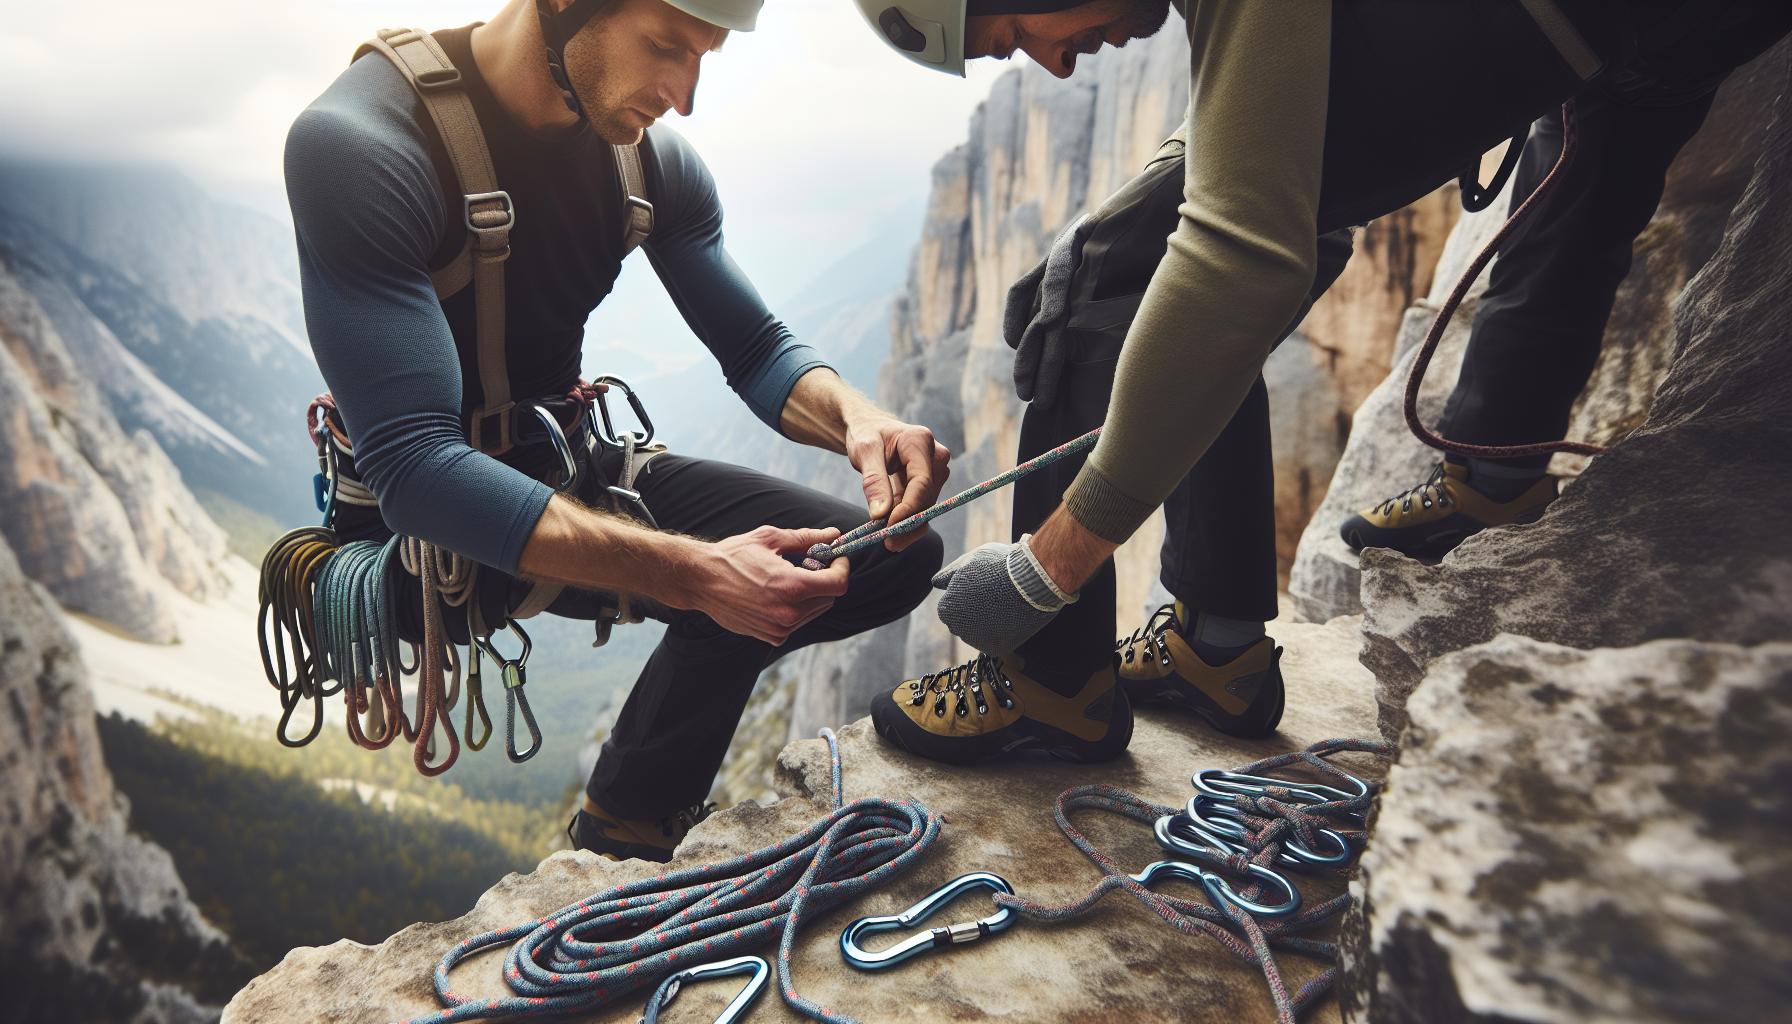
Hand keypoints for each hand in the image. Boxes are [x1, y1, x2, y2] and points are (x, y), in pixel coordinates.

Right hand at [693, 526, 849, 644]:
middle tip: (807, 563)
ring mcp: (780, 629)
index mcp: (791, 586)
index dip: (842, 568)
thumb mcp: (770, 538)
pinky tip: (774, 593)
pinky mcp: (771, 637)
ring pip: (815, 611)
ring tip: (787, 577)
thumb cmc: (733, 555)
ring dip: (810, 594)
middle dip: (825, 579)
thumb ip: (806, 538)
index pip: (838, 584)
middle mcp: (789, 613)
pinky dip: (796, 607)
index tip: (836, 558)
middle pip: (829, 598)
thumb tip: (833, 535)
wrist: (701, 581)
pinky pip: (798, 622)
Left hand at [844, 416, 950, 550]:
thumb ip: (873, 481)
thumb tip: (881, 514)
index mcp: (919, 441)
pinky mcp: (929, 483)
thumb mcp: (864, 451)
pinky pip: (920, 507)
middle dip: (907, 522)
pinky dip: (905, 521)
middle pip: (926, 498)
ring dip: (907, 526)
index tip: (890, 528)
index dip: (908, 508)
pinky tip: (890, 533)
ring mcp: (934, 470)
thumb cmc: (866, 434)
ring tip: (887, 541)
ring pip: (925, 507)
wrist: (869, 428)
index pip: (921, 482)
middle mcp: (935, 456)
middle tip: (887, 543)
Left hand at [932, 535, 1076, 655]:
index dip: (967, 594)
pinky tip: (1010, 616)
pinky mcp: (997, 650)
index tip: (983, 585)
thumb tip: (935, 584)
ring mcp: (977, 642)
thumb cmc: (998, 566)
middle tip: (995, 595)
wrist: (1032, 580)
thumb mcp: (968, 562)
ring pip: (978, 633)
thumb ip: (948, 575)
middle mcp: (957, 630)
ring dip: (987, 622)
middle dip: (974, 610)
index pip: (950, 606)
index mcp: (946, 610)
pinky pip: (994, 642)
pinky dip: (1001, 632)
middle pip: (963, 621)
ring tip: (1005, 604)